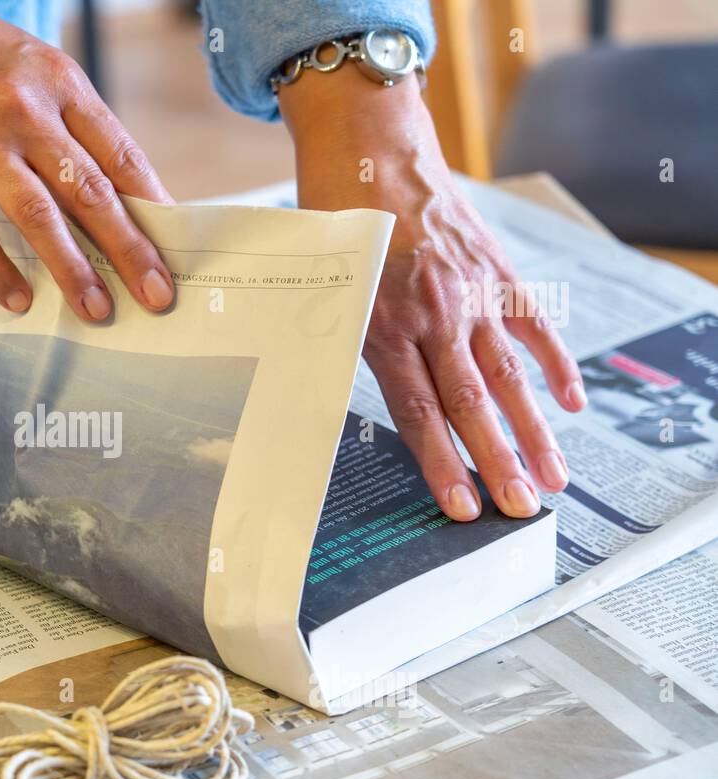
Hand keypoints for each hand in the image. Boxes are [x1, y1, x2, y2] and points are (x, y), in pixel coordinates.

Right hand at [0, 0, 174, 322]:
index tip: (174, 244)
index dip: (152, 205)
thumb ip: (70, 121)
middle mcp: (24, 110)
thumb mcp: (32, 65)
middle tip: (156, 294)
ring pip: (39, 217)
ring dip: (74, 269)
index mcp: (58, 81)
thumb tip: (115, 190)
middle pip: (90, 192)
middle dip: (130, 250)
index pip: (120, 154)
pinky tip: (19, 300)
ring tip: (98, 308)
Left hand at [279, 67, 585, 519]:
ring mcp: (472, 294)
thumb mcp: (325, 291)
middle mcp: (433, 316)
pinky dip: (555, 364)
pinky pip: (534, 324)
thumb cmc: (337, 228)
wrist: (373, 154)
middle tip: (521, 506)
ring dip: (533, 430)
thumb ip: (344, 345)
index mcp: (383, 328)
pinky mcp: (497, 271)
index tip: (461, 506)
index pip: (419, 411)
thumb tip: (324, 404)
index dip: (441, 463)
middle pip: (471, 402)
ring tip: (554, 476)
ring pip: (508, 374)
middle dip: (499, 460)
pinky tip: (571, 403)